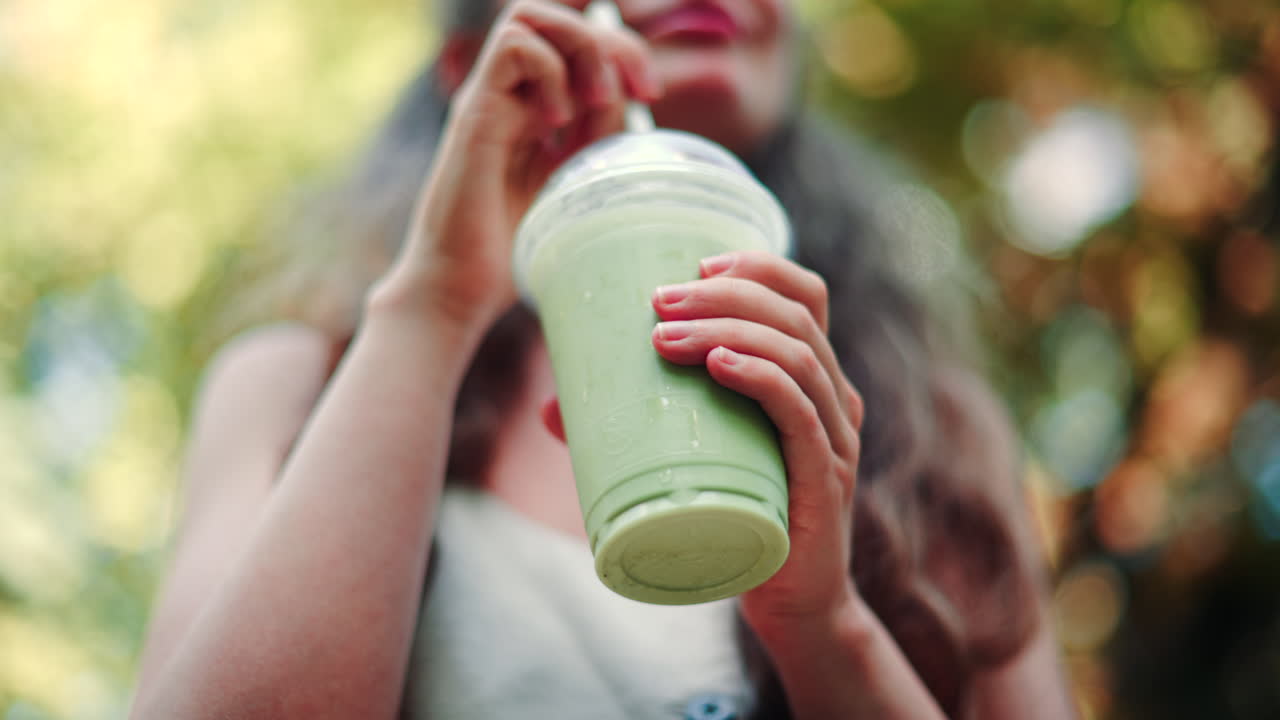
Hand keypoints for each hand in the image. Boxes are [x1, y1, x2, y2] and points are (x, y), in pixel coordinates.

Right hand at [380, 0, 660, 332]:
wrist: (461, 292)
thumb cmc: (514, 255)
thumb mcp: (576, 188)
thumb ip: (597, 145)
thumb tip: (635, 104)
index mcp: (535, 112)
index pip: (579, 46)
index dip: (623, 56)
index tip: (651, 96)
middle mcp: (509, 97)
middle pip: (556, 19)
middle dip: (610, 43)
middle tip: (638, 91)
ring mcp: (489, 101)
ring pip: (529, 16)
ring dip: (580, 49)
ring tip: (595, 103)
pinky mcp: (475, 114)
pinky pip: (514, 47)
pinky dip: (550, 71)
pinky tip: (558, 122)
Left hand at [649, 250, 864, 632]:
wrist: (793, 606)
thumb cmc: (742, 521)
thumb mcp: (696, 462)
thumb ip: (632, 433)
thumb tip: (552, 409)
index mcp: (814, 380)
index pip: (806, 297)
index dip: (759, 267)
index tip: (697, 261)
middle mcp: (835, 399)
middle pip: (793, 315)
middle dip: (723, 294)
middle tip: (658, 301)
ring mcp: (836, 439)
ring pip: (794, 355)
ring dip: (726, 330)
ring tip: (664, 336)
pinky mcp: (825, 480)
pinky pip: (799, 412)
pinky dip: (760, 378)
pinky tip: (718, 365)